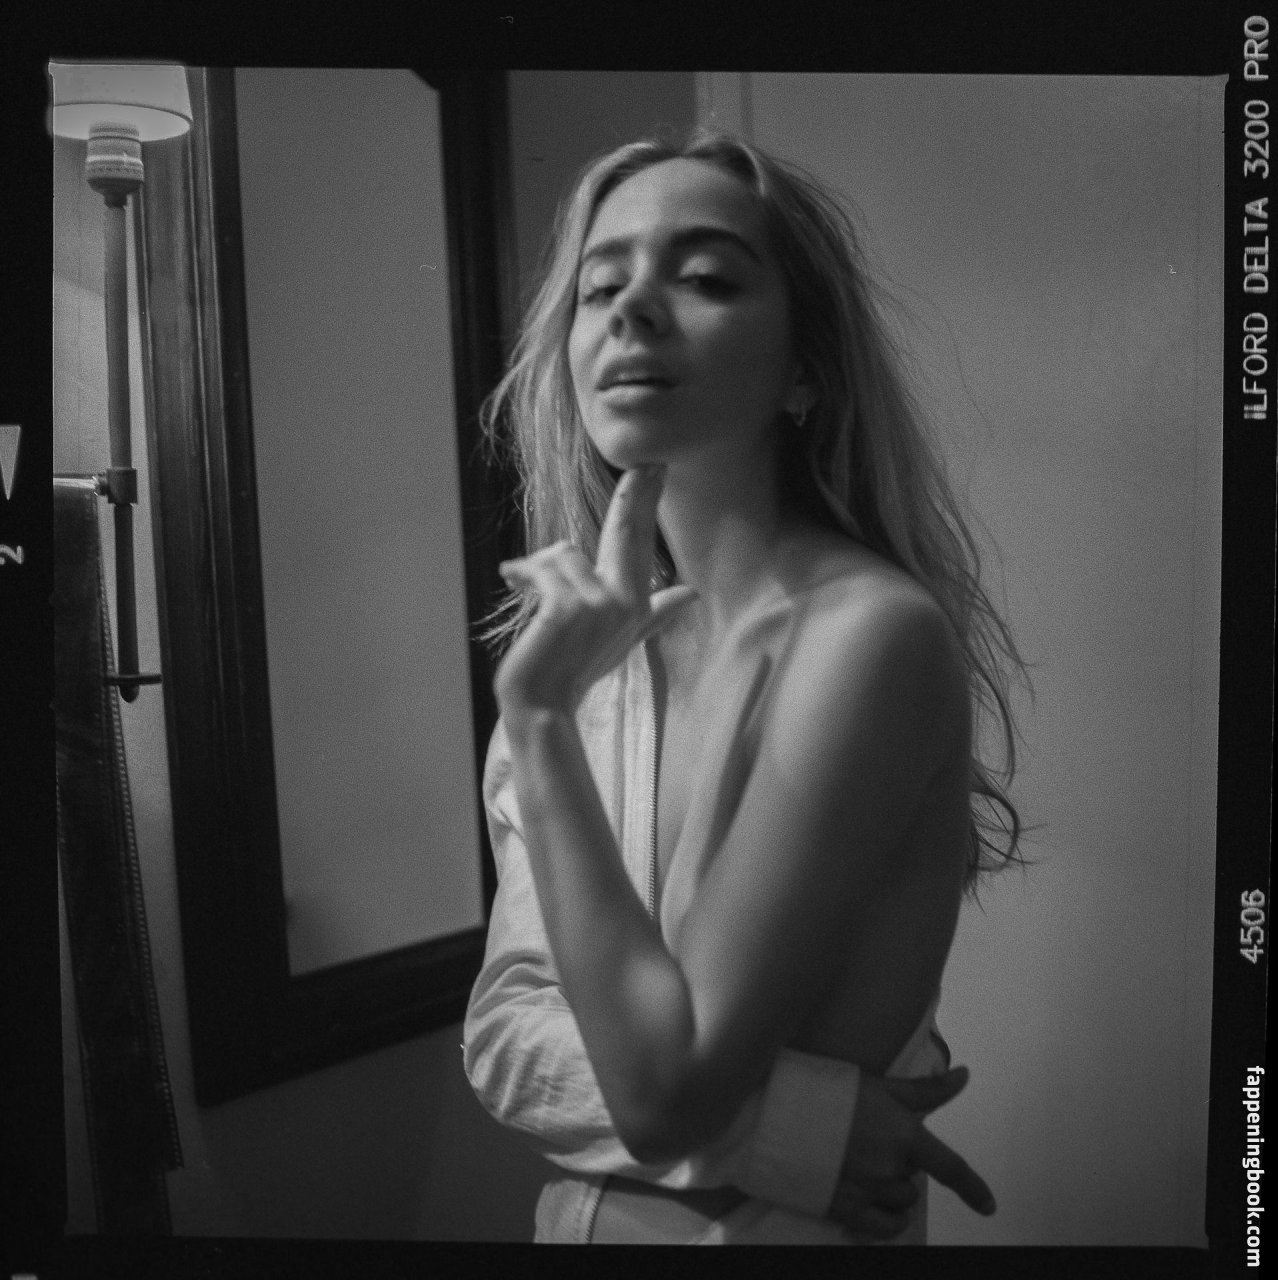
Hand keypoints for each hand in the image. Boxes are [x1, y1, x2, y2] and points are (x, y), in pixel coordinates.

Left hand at [495, 466, 696, 717]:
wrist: (544, 703)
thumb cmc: (576, 669)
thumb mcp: (623, 639)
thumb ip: (656, 612)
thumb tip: (693, 594)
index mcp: (635, 603)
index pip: (640, 541)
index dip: (645, 502)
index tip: (652, 468)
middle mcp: (624, 601)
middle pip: (627, 531)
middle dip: (635, 495)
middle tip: (646, 464)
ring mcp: (598, 604)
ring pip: (564, 553)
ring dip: (539, 567)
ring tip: (525, 584)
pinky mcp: (567, 607)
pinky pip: (543, 569)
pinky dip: (523, 572)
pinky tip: (511, 579)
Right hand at [826, 1066, 995, 1239]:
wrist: (784, 1115)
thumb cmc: (834, 1093)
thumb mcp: (882, 1086)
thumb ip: (926, 1089)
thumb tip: (965, 1075)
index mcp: (906, 1138)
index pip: (951, 1168)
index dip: (973, 1188)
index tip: (988, 1205)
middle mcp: (894, 1170)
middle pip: (914, 1179)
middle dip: (901, 1164)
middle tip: (873, 1142)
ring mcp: (871, 1193)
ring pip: (900, 1201)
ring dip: (891, 1187)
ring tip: (863, 1163)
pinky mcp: (849, 1210)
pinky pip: (883, 1227)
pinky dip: (887, 1219)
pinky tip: (877, 1205)